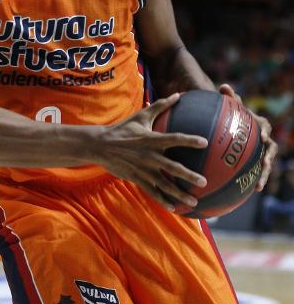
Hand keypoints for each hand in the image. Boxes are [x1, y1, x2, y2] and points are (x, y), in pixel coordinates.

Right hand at [95, 93, 207, 211]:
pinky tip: (174, 208)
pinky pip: (152, 192)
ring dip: (179, 194)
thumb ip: (160, 106)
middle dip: (189, 175)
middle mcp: (149, 156)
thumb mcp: (141, 116)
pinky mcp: (136, 178)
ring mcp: (143, 169)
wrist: (100, 145)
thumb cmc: (123, 128)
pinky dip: (163, 200)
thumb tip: (179, 95)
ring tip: (194, 202)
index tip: (205, 143)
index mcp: (151, 139)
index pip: (174, 139)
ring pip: (164, 185)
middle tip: (204, 181)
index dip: (189, 140)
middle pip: (172, 168)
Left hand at [219, 83, 277, 191]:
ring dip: (264, 175)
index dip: (265, 131)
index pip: (265, 127)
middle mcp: (264, 139)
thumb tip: (224, 86)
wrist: (236, 126)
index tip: (263, 137)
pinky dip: (253, 181)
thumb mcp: (232, 106)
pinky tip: (247, 192)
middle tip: (265, 166)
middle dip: (269, 159)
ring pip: (266, 164)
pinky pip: (256, 172)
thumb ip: (230, 97)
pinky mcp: (256, 162)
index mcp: (259, 125)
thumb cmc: (233, 115)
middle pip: (270, 150)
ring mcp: (261, 151)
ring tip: (259, 186)